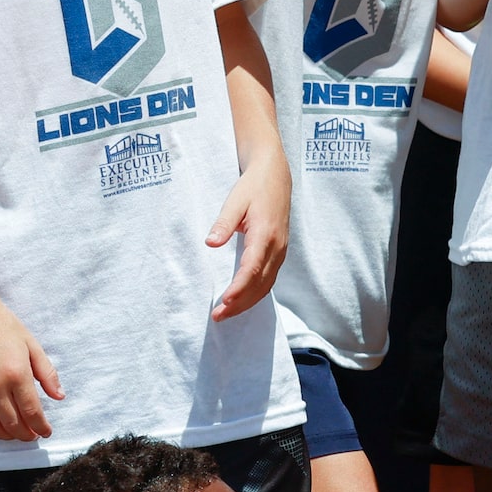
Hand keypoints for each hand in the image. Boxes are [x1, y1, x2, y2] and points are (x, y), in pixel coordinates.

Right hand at [0, 288, 61, 440]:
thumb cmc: (4, 327)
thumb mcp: (33, 345)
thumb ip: (47, 373)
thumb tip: (59, 396)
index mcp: (17, 373)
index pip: (32, 411)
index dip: (40, 426)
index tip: (46, 432)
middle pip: (12, 423)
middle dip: (25, 434)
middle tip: (33, 436)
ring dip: (6, 435)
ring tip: (17, 434)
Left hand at [208, 151, 290, 320]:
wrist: (276, 175)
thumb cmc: (254, 186)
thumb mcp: (235, 200)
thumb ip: (224, 222)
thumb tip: (211, 243)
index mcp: (266, 233)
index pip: (252, 268)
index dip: (239, 288)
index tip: (224, 302)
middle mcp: (277, 246)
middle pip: (260, 283)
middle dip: (240, 303)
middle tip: (217, 316)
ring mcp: (281, 249)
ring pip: (267, 284)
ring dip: (247, 301)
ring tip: (226, 313)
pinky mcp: (279, 250)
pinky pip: (269, 278)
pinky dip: (256, 292)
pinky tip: (242, 299)